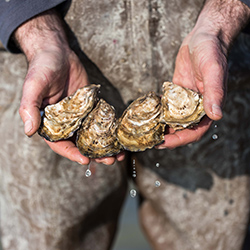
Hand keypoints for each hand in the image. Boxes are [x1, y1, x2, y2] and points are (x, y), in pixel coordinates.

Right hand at [15, 9, 124, 164]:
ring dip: (105, 146)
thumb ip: (29, 107)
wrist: (58, 52)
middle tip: (109, 160)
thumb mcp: (33, 86)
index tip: (85, 160)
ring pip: (92, 135)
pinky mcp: (91, 107)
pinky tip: (119, 135)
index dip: (72, 154)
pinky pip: (101, 120)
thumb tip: (29, 131)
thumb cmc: (42, 68)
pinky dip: (110, 130)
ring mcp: (80, 115)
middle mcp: (65, 123)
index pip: (60, 144)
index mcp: (49, 123)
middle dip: (94, 154)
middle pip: (80, 144)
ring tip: (119, 153)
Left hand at [157, 0, 249, 148]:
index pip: (196, 131)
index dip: (181, 139)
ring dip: (162, 127)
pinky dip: (160, 113)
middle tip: (150, 140)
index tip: (164, 143)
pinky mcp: (177, 92)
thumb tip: (216, 115)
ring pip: (174, 120)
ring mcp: (186, 100)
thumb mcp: (212, 70)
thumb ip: (215, 93)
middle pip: (183, 129)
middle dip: (168, 137)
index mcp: (209, 105)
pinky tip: (148, 116)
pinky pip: (168, 107)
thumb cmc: (212, 51)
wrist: (203, 37)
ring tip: (146, 132)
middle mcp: (197, 106)